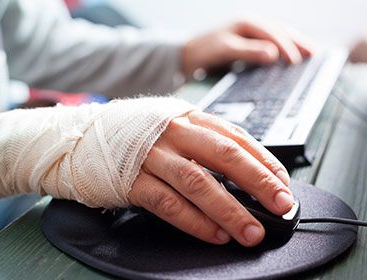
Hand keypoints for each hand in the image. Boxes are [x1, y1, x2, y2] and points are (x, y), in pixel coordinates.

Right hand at [128, 111, 292, 246]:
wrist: (83, 138)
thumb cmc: (135, 135)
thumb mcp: (174, 126)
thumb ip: (205, 143)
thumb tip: (247, 174)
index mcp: (190, 118)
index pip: (236, 137)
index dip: (264, 161)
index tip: (283, 183)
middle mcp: (174, 133)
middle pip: (225, 156)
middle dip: (258, 182)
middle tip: (282, 205)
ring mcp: (152, 156)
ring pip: (199, 183)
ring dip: (230, 211)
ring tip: (251, 231)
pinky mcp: (132, 180)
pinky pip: (169, 204)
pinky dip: (195, 222)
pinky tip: (215, 235)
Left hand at [181, 18, 313, 75]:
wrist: (188, 55)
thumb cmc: (204, 51)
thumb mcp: (225, 50)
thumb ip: (248, 51)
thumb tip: (274, 53)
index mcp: (246, 23)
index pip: (273, 33)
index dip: (287, 47)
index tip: (297, 61)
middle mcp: (251, 25)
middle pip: (281, 30)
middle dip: (298, 41)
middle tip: (315, 54)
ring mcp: (251, 33)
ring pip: (279, 35)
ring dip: (295, 43)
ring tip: (311, 53)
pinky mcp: (249, 42)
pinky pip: (272, 43)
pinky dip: (284, 48)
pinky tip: (291, 57)